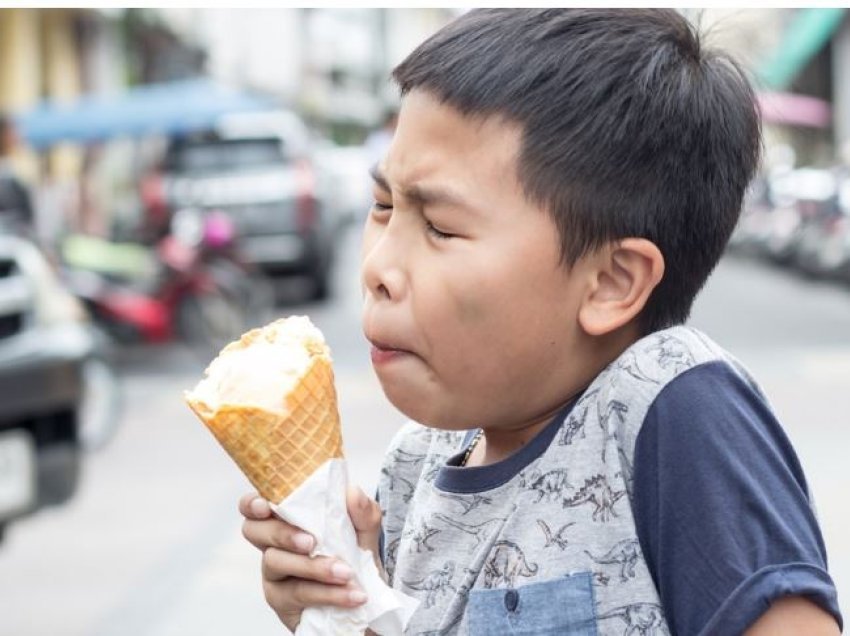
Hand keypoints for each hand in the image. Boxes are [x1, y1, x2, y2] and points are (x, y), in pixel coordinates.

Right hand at [239, 486, 384, 631]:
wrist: (367, 596)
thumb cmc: (355, 556)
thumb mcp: (365, 531)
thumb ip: (362, 512)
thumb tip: (352, 493)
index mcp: (288, 520)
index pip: (255, 506)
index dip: (252, 503)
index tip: (264, 506)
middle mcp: (274, 544)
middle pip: (254, 531)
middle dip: (282, 533)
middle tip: (311, 542)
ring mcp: (275, 574)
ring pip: (277, 563)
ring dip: (313, 567)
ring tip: (346, 573)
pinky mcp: (283, 602)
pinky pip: (298, 593)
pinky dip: (327, 593)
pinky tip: (351, 595)